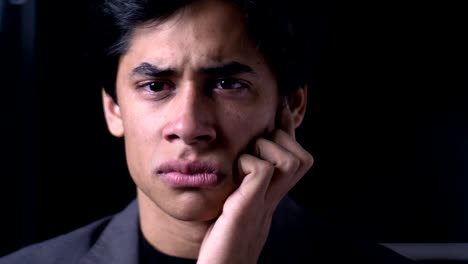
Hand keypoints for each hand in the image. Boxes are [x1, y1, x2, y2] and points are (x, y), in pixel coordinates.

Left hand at [197, 104, 313, 263]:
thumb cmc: (221, 237)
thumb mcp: (235, 200)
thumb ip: (243, 180)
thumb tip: (240, 153)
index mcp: (272, 195)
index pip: (291, 156)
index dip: (288, 129)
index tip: (279, 105)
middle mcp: (275, 199)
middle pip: (302, 156)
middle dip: (280, 138)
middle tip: (256, 141)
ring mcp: (266, 203)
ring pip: (290, 158)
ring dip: (266, 150)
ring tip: (246, 159)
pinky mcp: (251, 206)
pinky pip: (263, 169)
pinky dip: (248, 163)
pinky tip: (235, 174)